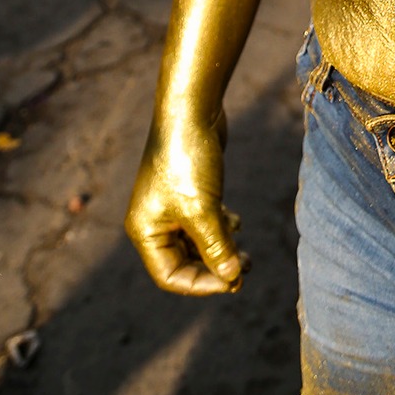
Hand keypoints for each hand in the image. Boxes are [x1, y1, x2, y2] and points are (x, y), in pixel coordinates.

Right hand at [125, 109, 248, 296]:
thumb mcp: (204, 211)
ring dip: (221, 249)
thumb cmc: (188, 160)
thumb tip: (232, 278)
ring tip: (247, 254)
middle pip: (184, 261)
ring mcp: (170, 204)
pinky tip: (236, 222)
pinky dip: (219, 227)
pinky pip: (202, 221)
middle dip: (215, 268)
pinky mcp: (187, 189)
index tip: (234, 281)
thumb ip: (217, 247)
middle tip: (247, 270)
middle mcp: (154, 221)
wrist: (192, 110)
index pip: (170, 276)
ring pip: (196, 241)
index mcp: (146, 231)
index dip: (202, 284)